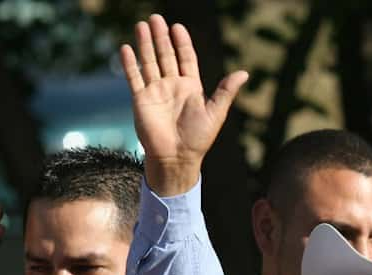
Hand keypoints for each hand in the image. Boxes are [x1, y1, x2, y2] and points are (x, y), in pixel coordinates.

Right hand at [120, 15, 247, 195]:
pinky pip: (134, 78)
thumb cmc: (198, 139)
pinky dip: (130, 64)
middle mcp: (172, 86)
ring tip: (142, 25)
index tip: (177, 26)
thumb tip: (244, 73)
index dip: (182, 42)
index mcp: (191, 87)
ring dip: (145, 44)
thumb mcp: (216, 113)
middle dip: (161, 37)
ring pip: (149, 62)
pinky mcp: (141, 100)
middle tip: (155, 18)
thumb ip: (226, 91)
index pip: (185, 58)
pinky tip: (126, 48)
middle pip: (166, 55)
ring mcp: (156, 92)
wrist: (176, 158)